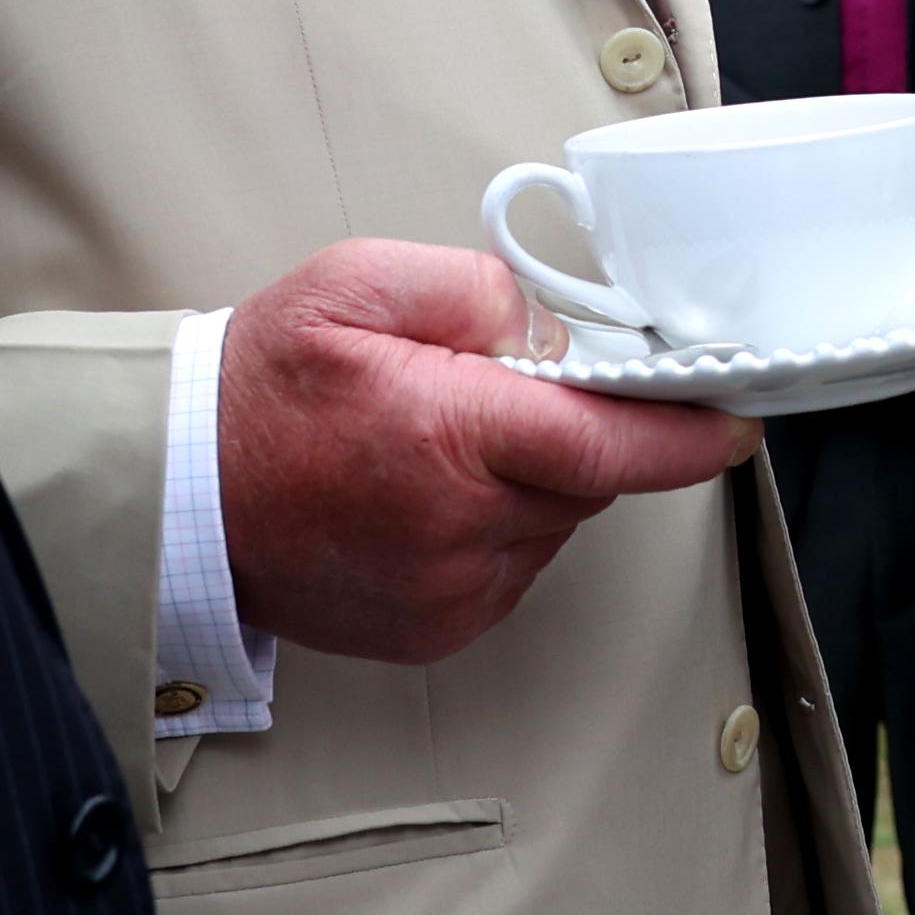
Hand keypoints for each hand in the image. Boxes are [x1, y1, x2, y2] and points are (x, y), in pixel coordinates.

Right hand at [215, 239, 754, 664]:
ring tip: (441, 446)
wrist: (178, 494)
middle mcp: (458, 527)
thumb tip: (549, 329)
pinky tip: (429, 498)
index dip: (687, 434)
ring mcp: (449, 591)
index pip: (611, 444)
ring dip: (531, 485)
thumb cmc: (262, 388)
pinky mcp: (436, 631)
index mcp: (449, 434)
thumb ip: (473, 288)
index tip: (736, 419)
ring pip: (551, 527)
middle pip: (585, 482)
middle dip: (574, 434)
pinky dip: (497, 530)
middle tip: (499, 396)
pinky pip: (512, 570)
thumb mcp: (357, 284)